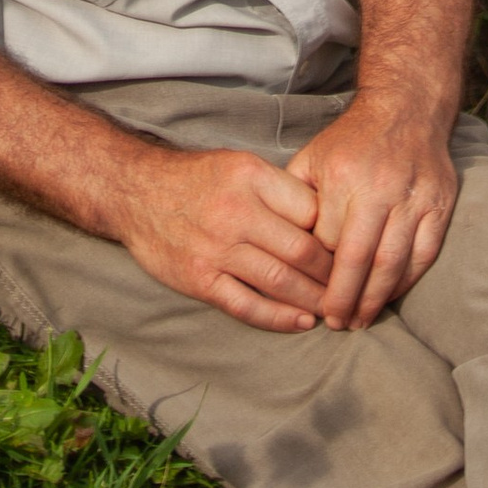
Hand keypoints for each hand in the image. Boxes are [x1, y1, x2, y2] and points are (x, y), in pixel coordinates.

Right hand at [112, 141, 334, 331]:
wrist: (136, 192)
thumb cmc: (197, 178)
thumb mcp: (240, 165)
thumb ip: (279, 190)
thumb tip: (327, 222)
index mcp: (250, 177)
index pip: (311, 211)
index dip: (337, 234)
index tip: (351, 250)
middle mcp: (235, 211)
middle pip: (302, 251)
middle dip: (332, 274)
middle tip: (349, 286)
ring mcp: (216, 248)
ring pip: (280, 282)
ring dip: (313, 300)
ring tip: (333, 308)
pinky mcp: (200, 279)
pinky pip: (247, 305)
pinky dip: (279, 318)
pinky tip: (301, 322)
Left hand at [285, 91, 461, 327]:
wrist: (406, 109)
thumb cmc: (351, 141)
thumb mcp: (312, 158)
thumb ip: (294, 199)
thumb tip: (278, 243)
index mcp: (343, 176)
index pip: (326, 240)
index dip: (316, 273)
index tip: (308, 296)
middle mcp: (380, 188)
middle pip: (359, 258)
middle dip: (345, 298)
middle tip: (335, 324)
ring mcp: (413, 198)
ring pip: (393, 263)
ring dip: (376, 299)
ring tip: (360, 320)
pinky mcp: (439, 205)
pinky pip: (423, 255)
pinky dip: (407, 281)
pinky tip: (390, 296)